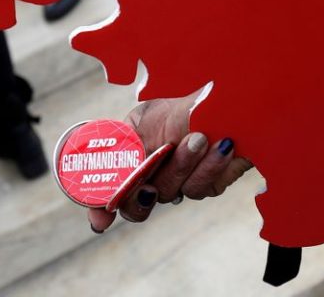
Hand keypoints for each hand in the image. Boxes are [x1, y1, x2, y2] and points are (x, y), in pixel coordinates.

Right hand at [87, 91, 252, 231]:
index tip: (101, 220)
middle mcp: (153, 179)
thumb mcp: (141, 120)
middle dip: (148, 184)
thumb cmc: (179, 109)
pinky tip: (221, 145)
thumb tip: (108, 167)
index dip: (101, 211)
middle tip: (159, 164)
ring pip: (172, 192)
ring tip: (199, 137)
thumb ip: (122, 146)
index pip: (110, 195)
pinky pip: (203, 188)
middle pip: (137, 204)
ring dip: (184, 164)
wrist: (222, 102)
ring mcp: (180, 185)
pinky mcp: (208, 185)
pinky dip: (210, 165)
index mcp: (131, 163)